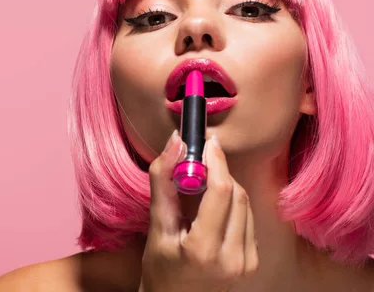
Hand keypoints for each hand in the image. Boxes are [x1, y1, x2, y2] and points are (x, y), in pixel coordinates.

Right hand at [139, 130, 258, 291]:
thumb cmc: (160, 266)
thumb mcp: (156, 225)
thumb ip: (163, 180)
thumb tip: (176, 142)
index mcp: (204, 249)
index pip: (221, 192)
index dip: (216, 162)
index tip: (207, 143)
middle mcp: (232, 258)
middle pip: (236, 194)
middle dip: (219, 171)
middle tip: (200, 160)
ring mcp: (246, 262)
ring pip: (245, 204)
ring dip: (226, 186)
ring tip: (203, 186)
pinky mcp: (252, 261)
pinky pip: (247, 218)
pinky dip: (232, 203)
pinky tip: (214, 207)